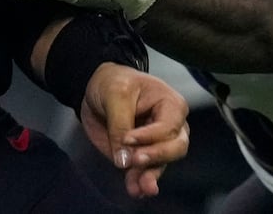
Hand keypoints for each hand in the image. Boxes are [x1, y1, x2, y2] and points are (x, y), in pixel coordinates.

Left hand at [80, 62, 189, 198]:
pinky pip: (147, 172)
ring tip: (137, 186)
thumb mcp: (115, 94)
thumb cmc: (113, 82)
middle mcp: (172, 126)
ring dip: (149, 176)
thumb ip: (120, 125)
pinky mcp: (144, 156)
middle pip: (175, 148)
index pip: (168, 127)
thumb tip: (124, 159)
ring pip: (162, 164)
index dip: (149, 136)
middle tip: (135, 160)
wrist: (97, 90)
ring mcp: (158, 143)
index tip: (127, 138)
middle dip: (156, 157)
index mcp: (171, 104)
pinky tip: (134, 189)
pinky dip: (140, 181)